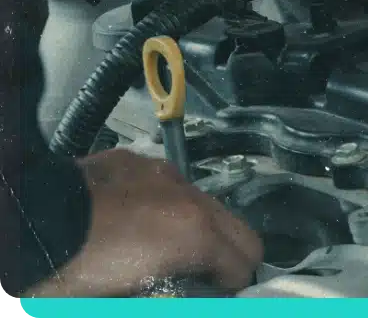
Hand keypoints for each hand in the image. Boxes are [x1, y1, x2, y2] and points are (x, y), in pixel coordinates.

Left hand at [24, 150, 262, 296]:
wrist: (26, 219)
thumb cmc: (75, 274)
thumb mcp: (128, 298)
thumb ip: (174, 296)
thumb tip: (201, 297)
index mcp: (194, 235)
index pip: (245, 265)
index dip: (232, 290)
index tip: (211, 300)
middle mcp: (192, 197)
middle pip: (243, 234)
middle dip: (227, 261)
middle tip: (197, 283)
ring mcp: (165, 175)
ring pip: (208, 207)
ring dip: (197, 233)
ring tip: (159, 253)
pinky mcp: (137, 162)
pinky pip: (169, 189)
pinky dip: (164, 209)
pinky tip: (132, 222)